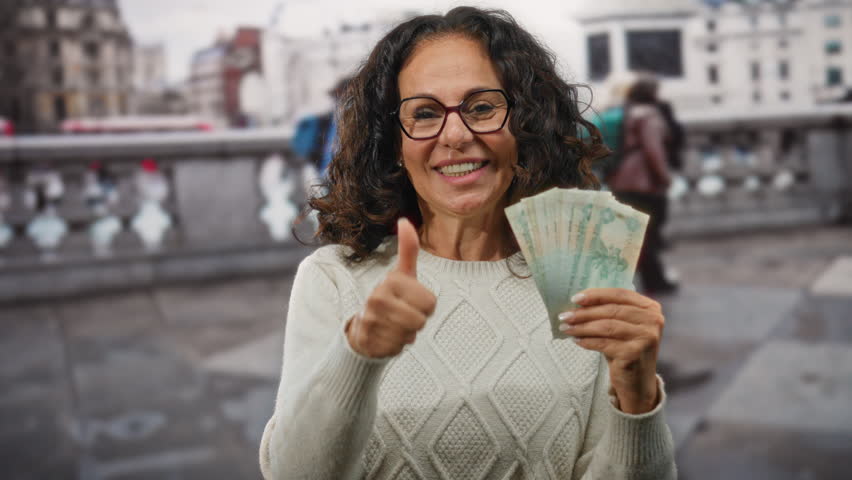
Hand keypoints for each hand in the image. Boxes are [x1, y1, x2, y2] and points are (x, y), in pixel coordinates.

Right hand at [345, 218, 435, 358]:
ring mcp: (372, 319)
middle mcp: (378, 297)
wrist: (364, 328)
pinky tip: (386, 337)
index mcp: (392, 280)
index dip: (426, 307)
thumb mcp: (401, 275)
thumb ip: (408, 249)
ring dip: (407, 334)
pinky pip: (398, 347)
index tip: (411, 302)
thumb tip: (405, 220)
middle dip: (417, 322)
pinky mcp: (369, 339)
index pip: (430, 303)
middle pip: (421, 320)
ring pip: (410, 334)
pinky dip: (396, 346)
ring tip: (394, 326)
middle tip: (402, 316)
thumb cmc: (391, 299)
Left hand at [559, 288, 663, 413]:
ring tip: (566, 327)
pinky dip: (587, 341)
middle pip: (611, 310)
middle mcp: (653, 321)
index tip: (575, 298)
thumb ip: (608, 311)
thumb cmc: (625, 349)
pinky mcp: (635, 353)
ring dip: (582, 326)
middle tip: (564, 315)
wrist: (637, 383)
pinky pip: (603, 343)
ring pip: (606, 326)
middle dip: (584, 312)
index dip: (596, 294)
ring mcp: (646, 337)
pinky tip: (576, 340)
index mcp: (650, 308)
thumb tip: (577, 302)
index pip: (620, 294)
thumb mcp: (622, 326)